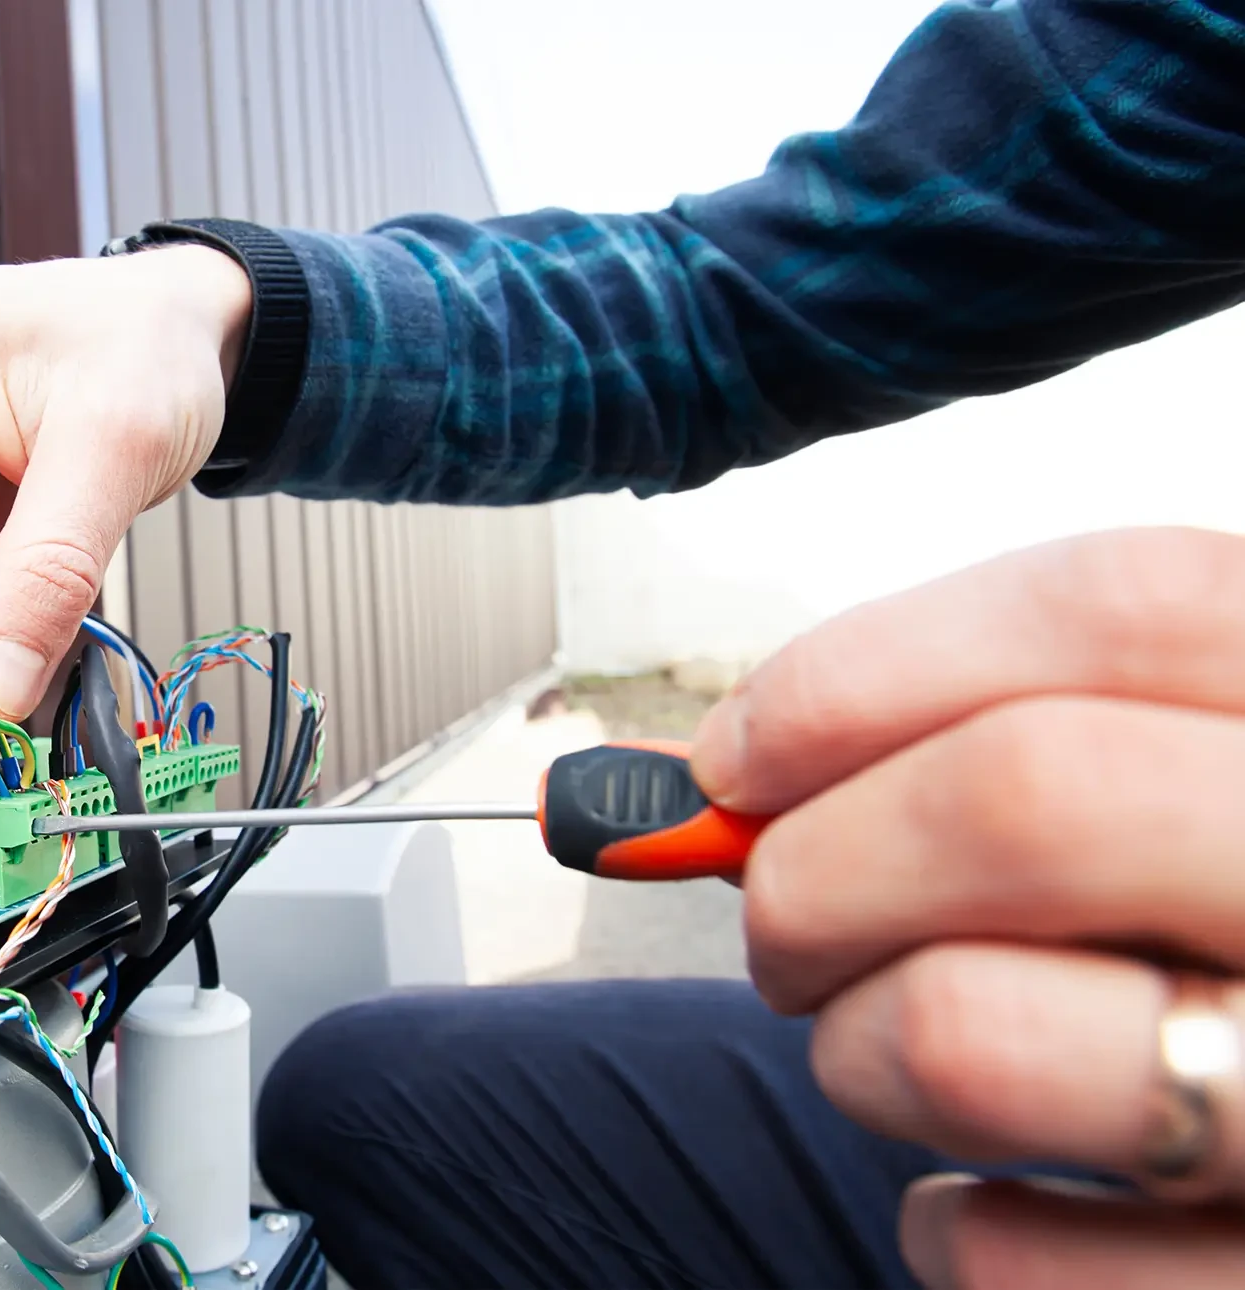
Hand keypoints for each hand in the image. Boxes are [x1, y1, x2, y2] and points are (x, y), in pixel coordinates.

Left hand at [689, 527, 1244, 1288]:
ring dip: (855, 1049)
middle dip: (819, 865)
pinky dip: (947, 1232)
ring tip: (891, 1062)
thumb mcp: (1189, 815)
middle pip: (1026, 796)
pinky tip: (986, 1207)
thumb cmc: (1230, 959)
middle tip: (782, 932)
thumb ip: (1000, 757)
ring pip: (967, 1029)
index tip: (733, 757)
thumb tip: (719, 777)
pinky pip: (1007, 1261)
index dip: (873, 667)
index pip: (1127, 606)